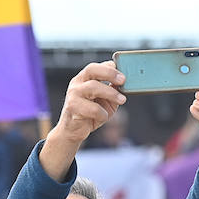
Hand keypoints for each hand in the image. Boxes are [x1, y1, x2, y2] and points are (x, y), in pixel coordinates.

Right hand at [39, 62, 125, 180]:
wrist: (73, 131)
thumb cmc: (91, 114)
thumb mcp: (106, 100)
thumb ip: (113, 90)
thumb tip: (125, 83)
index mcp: (84, 78)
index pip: (95, 67)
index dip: (110, 68)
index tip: (123, 74)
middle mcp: (77, 83)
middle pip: (92, 70)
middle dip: (109, 73)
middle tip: (123, 80)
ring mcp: (73, 95)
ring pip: (93, 87)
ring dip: (111, 93)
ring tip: (122, 100)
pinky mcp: (73, 108)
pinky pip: (92, 109)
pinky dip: (102, 113)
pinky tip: (103, 117)